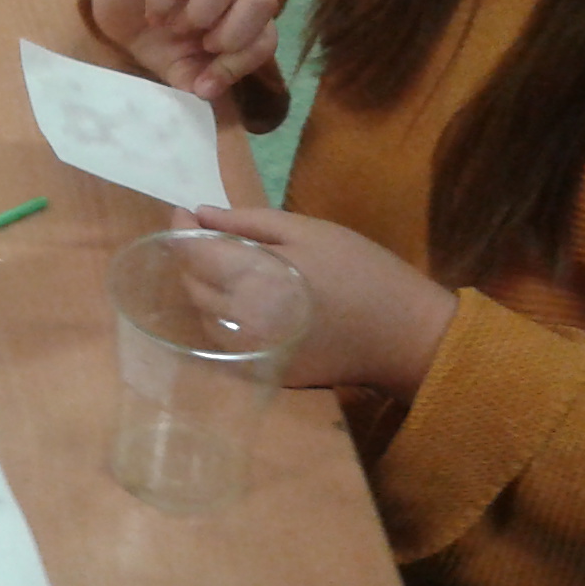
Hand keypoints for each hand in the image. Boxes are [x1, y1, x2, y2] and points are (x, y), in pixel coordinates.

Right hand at [87, 0, 279, 101]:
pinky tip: (153, 17)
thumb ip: (203, 82)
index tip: (206, 84)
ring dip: (202, 13)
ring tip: (178, 28)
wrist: (122, 19)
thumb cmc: (164, 41)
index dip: (239, 64)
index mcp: (246, 8)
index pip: (267, 36)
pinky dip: (161, 1)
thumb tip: (207, 92)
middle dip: (235, 33)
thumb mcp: (186, 70)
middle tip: (206, 46)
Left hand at [186, 206, 455, 396]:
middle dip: (191, 258)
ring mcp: (249, 352)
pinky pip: (224, 342)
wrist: (404, 336)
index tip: (183, 213)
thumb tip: (200, 213)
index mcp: (251, 280)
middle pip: (192, 286)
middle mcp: (239, 321)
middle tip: (208, 237)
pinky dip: (222, 318)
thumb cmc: (362, 272)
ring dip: (205, 290)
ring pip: (204, 317)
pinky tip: (245, 302)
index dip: (180, 230)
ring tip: (228, 267)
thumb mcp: (310, 232)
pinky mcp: (262, 372)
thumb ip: (250, 222)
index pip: (193, 254)